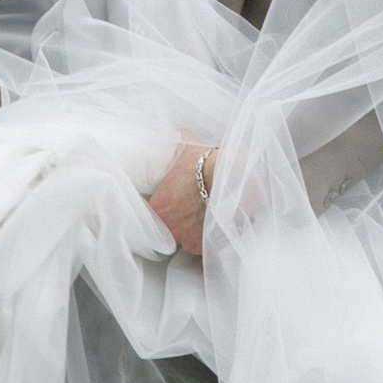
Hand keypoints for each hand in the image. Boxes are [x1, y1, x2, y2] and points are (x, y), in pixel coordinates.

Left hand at [145, 138, 210, 259]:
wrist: (232, 178)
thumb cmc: (207, 163)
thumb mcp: (187, 145)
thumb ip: (177, 141)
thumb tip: (176, 132)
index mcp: (158, 206)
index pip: (151, 214)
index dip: (162, 209)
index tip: (170, 203)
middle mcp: (169, 227)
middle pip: (169, 230)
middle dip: (178, 222)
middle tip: (190, 209)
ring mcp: (187, 240)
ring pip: (187, 240)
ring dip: (194, 231)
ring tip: (205, 218)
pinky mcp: (206, 247)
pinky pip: (204, 250)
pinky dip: (209, 242)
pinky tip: (215, 230)